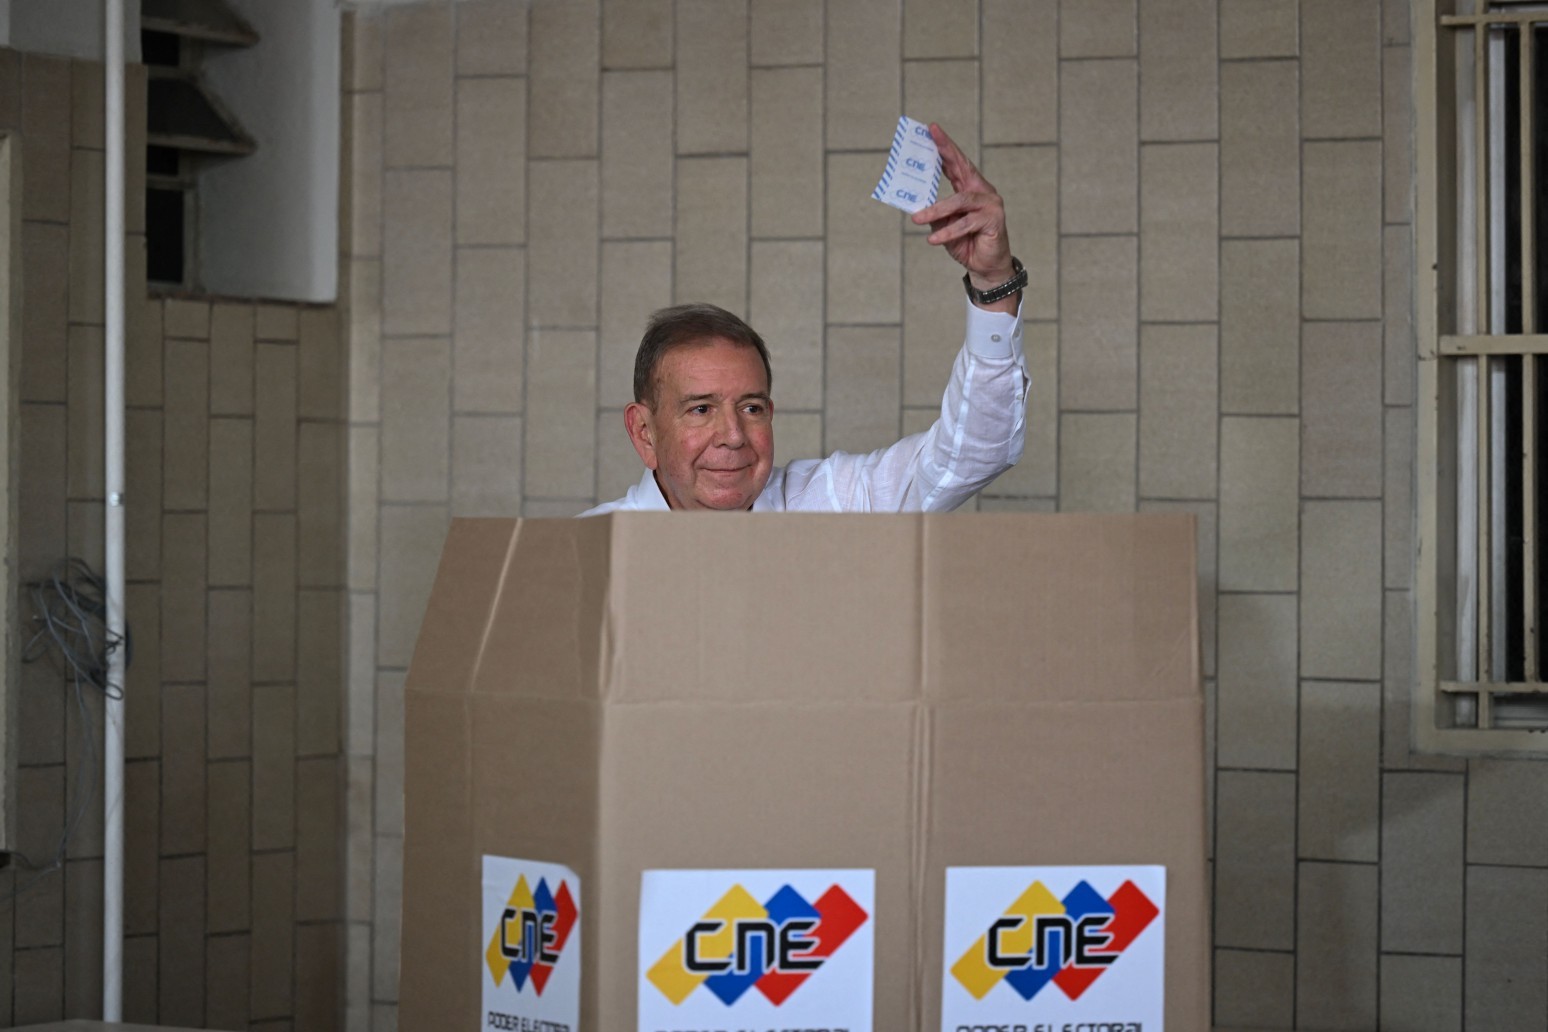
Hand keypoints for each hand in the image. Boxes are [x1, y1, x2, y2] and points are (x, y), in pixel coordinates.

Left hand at [910, 123, 1014, 288]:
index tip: (931, 129)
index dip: (945, 146)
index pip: (956, 163)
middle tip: (931, 138)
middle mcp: (982, 191)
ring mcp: (990, 204)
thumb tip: (915, 204)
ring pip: (960, 200)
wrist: (985, 267)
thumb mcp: (943, 226)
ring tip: (916, 219)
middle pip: (963, 167)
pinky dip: (948, 231)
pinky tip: (933, 238)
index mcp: (970, 188)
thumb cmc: (966, 243)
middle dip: (946, 151)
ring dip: (936, 210)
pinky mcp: (994, 220)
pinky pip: (966, 223)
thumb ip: (935, 213)